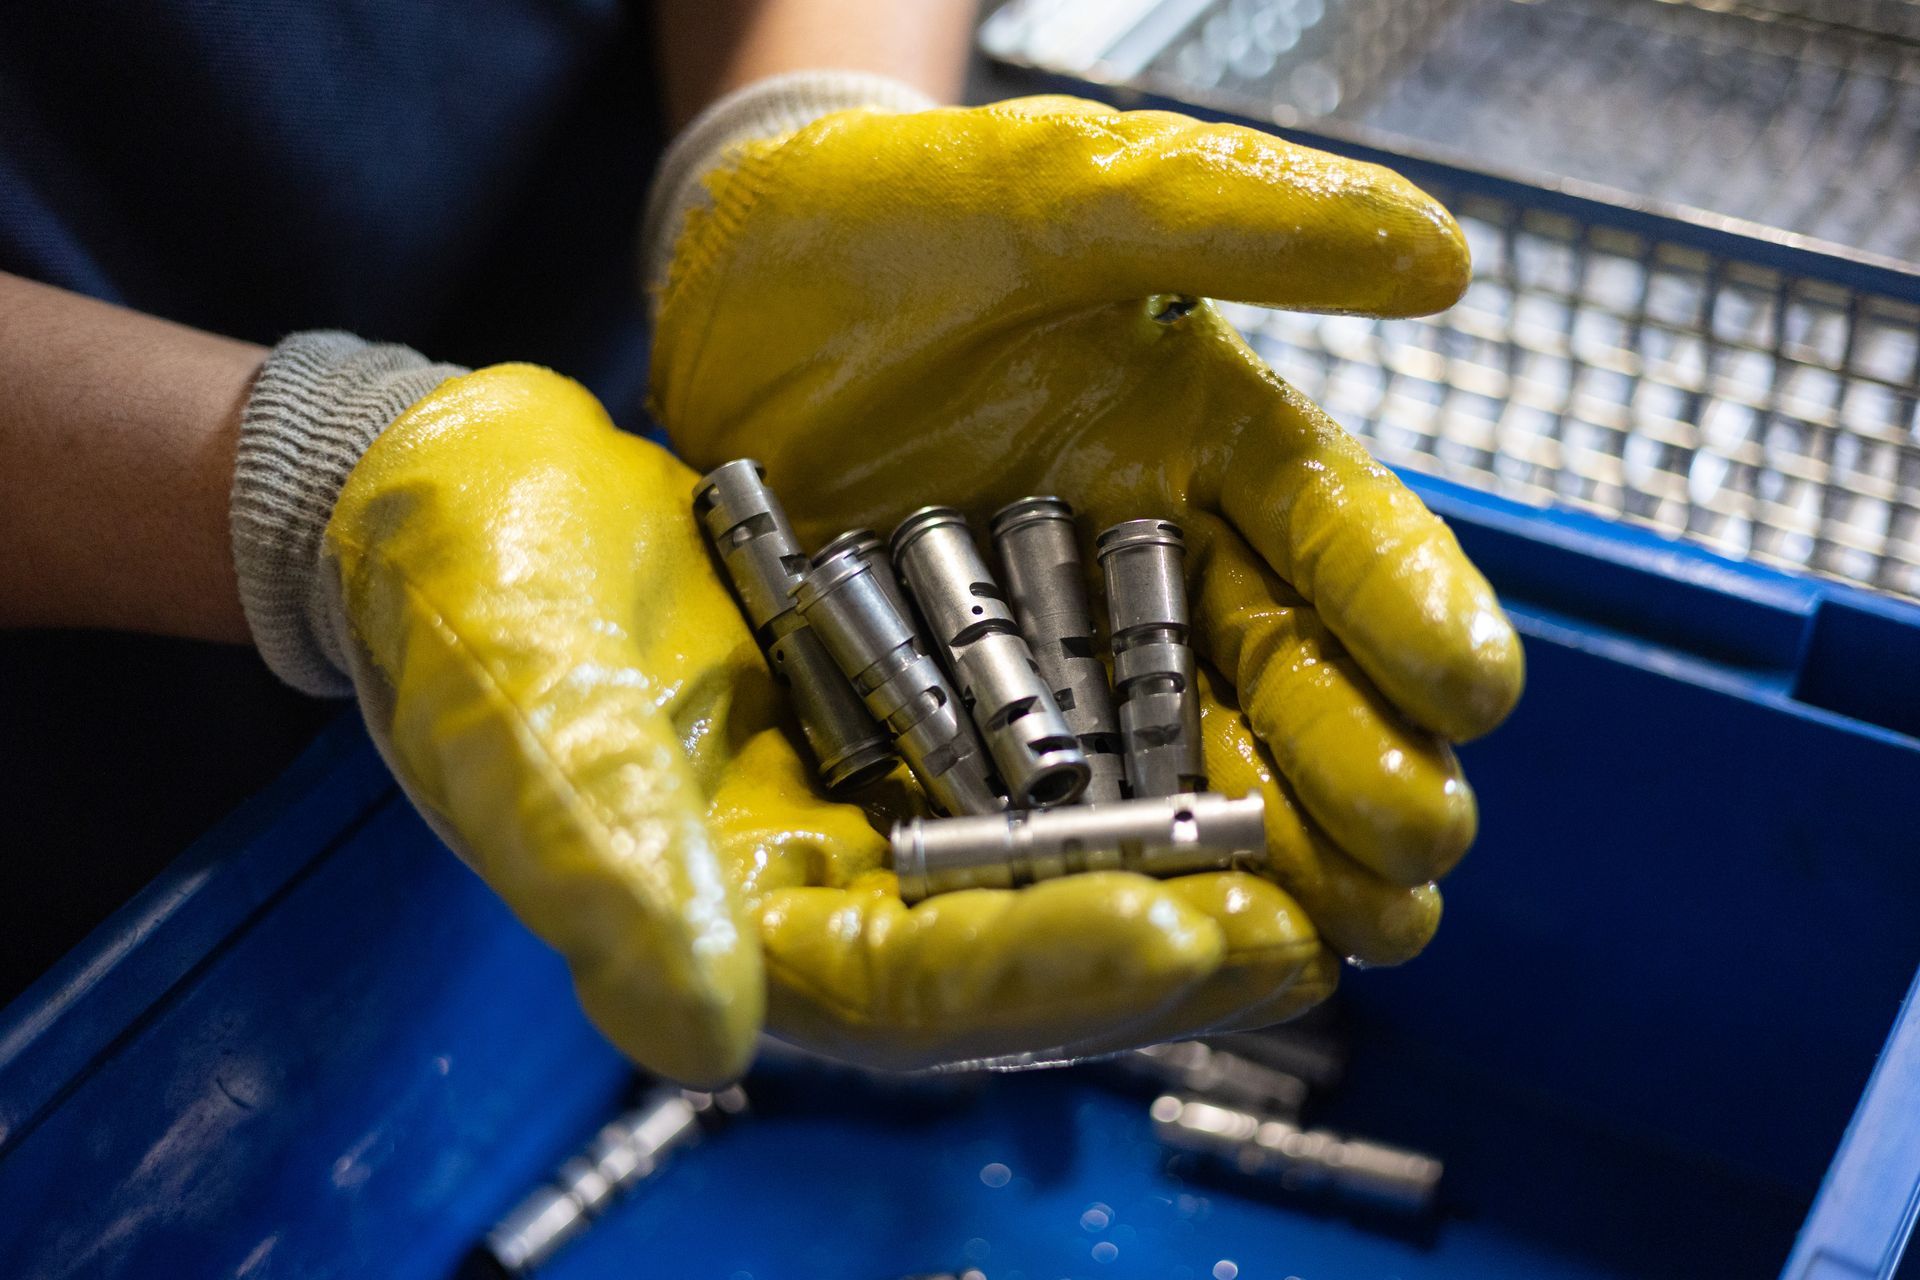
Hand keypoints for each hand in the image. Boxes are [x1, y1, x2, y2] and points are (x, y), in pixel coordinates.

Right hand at [327, 365, 1308, 1082]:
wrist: (465, 497)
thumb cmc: (462, 615)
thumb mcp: (526, 733)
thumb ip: (608, 883)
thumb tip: (702, 1041)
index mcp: (738, 932)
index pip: (913, 989)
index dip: (1049, 973)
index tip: (1189, 936)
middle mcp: (830, 893)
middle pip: (1023, 953)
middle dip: (1172, 944)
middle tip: (1322, 931)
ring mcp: (879, 810)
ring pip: (1062, 858)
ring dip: (1195, 858)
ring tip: (1337, 854)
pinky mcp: (913, 720)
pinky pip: (1051, 754)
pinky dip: (1143, 750)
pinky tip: (1246, 729)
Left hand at [650, 97, 1525, 1045]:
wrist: (738, 266)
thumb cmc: (902, 213)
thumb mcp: (1062, 194)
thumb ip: (1234, 218)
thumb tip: (1444, 256)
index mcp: (1210, 436)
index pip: (1331, 526)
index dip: (1405, 603)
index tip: (1476, 688)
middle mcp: (1154, 555)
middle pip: (1277, 674)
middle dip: (1356, 766)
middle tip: (1417, 856)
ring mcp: (1055, 639)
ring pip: (1174, 755)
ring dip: (1255, 847)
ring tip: (1331, 935)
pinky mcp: (953, 700)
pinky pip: (1026, 788)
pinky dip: (1086, 855)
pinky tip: (1145, 927)